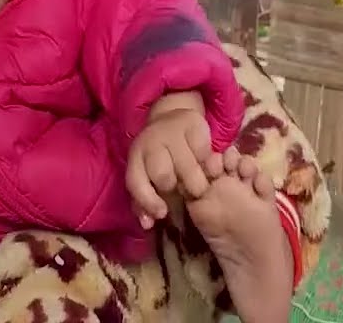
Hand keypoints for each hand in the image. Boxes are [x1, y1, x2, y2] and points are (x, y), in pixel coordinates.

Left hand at [125, 97, 211, 228]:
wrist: (172, 117)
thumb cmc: (158, 155)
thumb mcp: (146, 174)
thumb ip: (145, 201)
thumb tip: (148, 224)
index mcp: (135, 158)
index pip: (136, 182)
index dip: (147, 201)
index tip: (162, 213)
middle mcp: (150, 143)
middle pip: (162, 175)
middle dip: (176, 188)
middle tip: (185, 191)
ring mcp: (171, 131)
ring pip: (186, 166)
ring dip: (196, 181)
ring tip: (200, 184)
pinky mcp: (192, 124)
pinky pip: (203, 152)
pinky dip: (207, 162)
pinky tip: (205, 163)